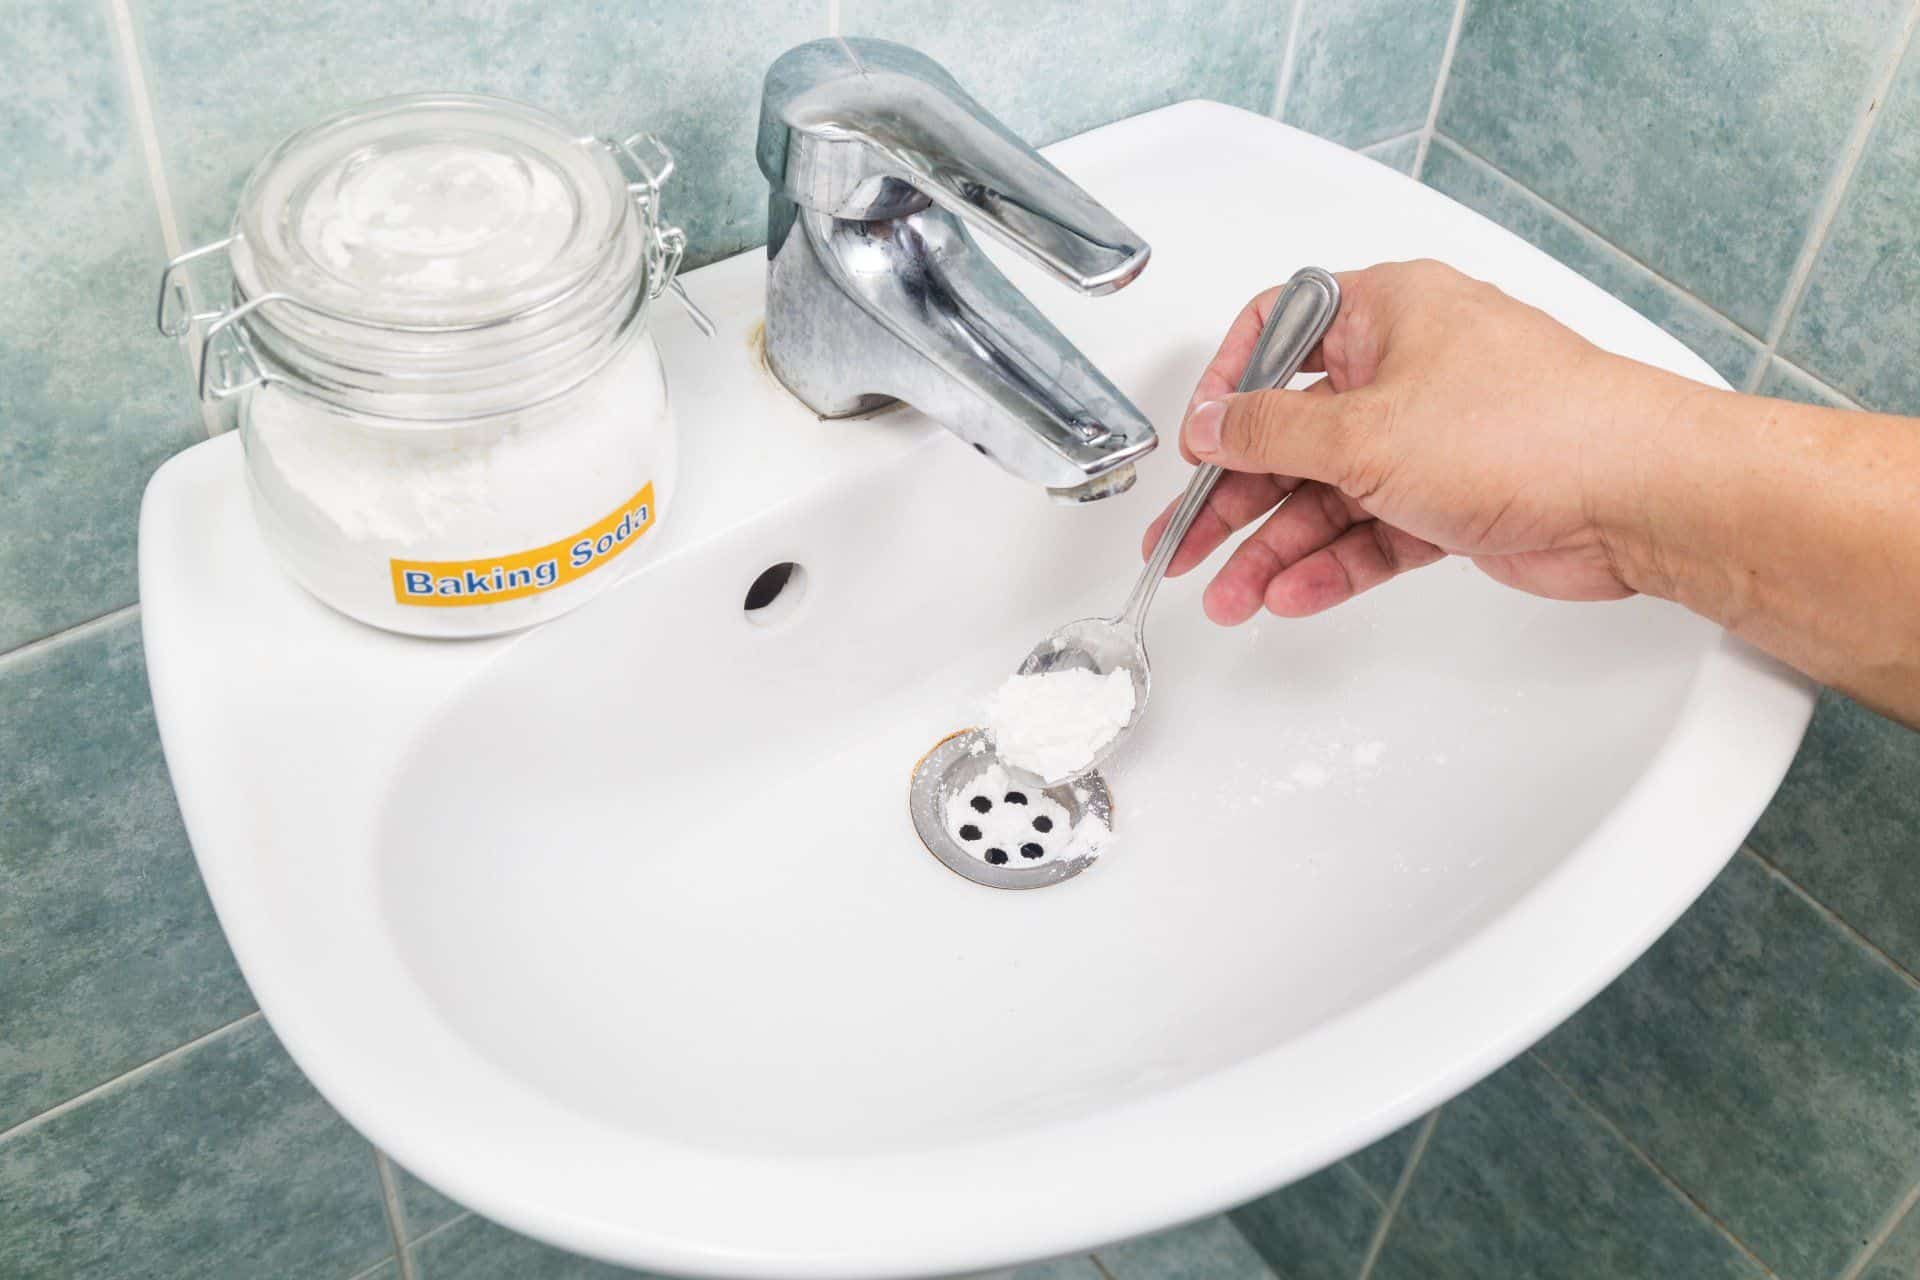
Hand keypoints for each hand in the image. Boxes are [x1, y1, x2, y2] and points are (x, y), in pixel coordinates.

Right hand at [1143, 259, 1697, 624]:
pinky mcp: (1454, 499)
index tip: (1198, 443)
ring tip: (1231, 594)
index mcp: (1386, 311)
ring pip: (1328, 493)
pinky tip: (1292, 595)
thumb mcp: (1363, 429)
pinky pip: (1372, 532)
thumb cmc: (1533, 427)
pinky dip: (1332, 564)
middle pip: (1292, 432)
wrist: (1638, 494)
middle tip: (1185, 543)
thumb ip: (1270, 432)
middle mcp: (1406, 367)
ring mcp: (1431, 436)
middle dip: (1235, 497)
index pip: (1277, 331)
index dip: (1227, 389)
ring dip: (1276, 546)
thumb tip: (1211, 422)